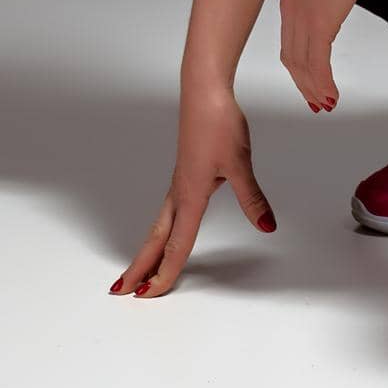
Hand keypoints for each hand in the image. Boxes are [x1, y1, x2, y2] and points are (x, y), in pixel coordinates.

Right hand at [108, 82, 274, 299]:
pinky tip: (165, 232)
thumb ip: (252, 198)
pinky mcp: (184, 172)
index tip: (150, 296)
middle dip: (139, 268)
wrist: (205, 92)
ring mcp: (179, 183)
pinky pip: (167, 211)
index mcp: (191, 196)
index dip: (165, 273)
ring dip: (146, 251)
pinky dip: (159, 231)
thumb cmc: (219, 123)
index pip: (178, 245)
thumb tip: (266, 226)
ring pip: (158, 226)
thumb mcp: (240, 163)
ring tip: (136, 271)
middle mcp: (180, 193)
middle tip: (120, 292)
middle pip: (155, 240)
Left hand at [279, 0, 372, 112]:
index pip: (289, 42)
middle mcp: (291, 11)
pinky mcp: (320, 23)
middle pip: (292, 59)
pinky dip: (323, 83)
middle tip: (316, 101)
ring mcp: (303, 18)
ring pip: (303, 65)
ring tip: (326, 103)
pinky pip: (318, 63)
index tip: (307, 80)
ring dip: (314, 88)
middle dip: (303, 83)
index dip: (297, 66)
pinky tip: (331, 93)